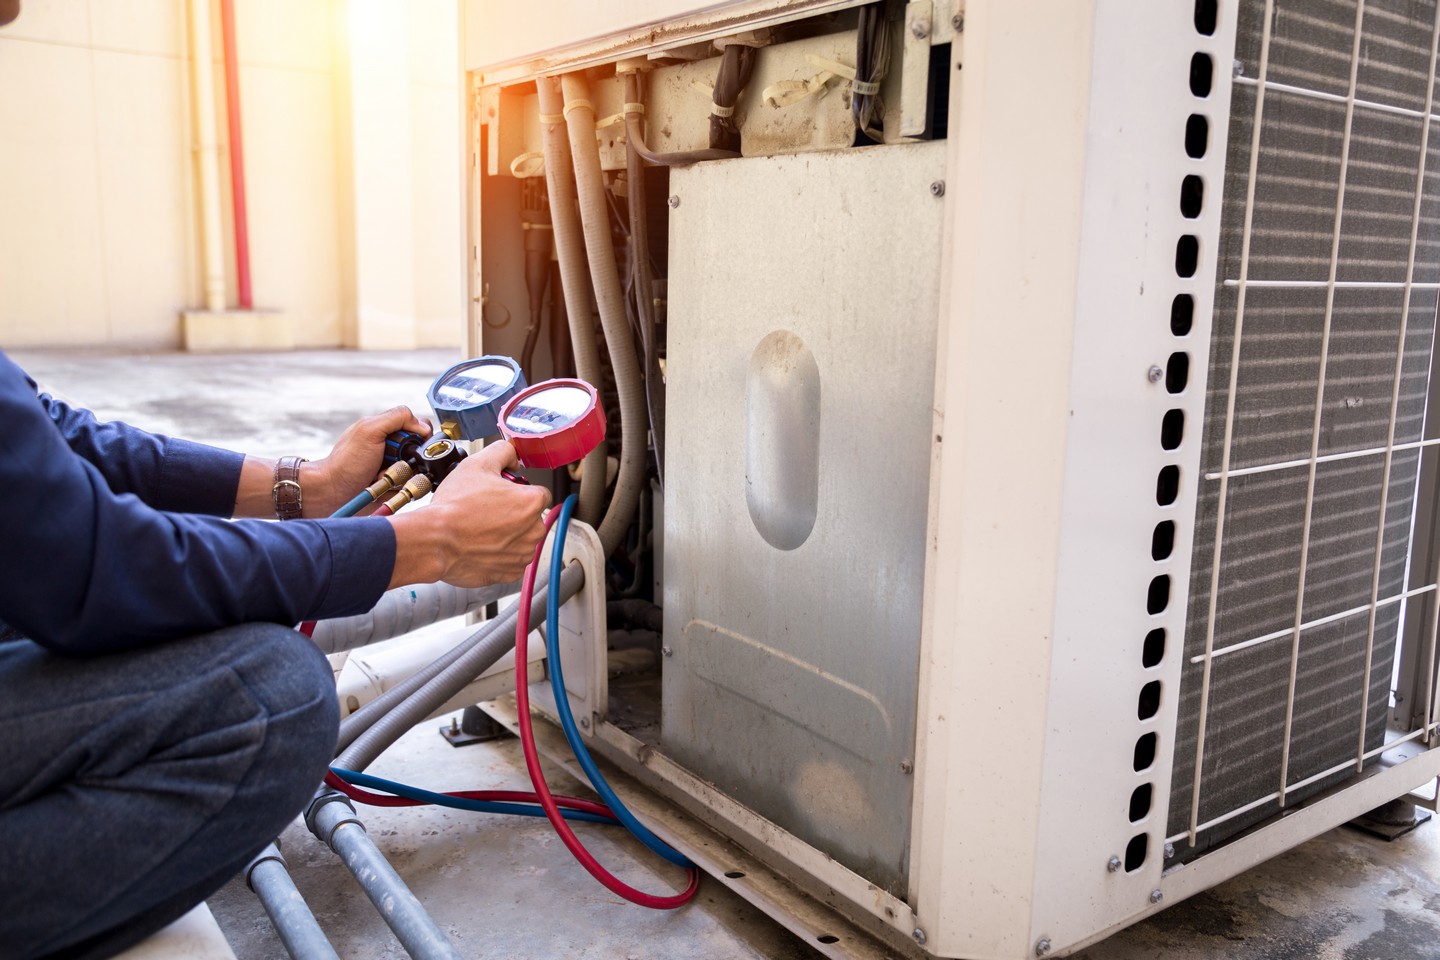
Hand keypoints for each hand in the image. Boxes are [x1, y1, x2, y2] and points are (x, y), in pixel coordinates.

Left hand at [301, 407, 431, 517]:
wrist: (332, 493)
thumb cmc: (345, 462)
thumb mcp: (370, 430)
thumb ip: (397, 418)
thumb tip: (424, 426)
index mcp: (387, 430)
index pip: (418, 426)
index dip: (421, 436)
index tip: (414, 445)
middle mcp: (393, 447)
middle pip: (421, 450)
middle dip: (411, 459)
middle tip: (392, 462)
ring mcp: (394, 467)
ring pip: (419, 470)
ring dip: (404, 475)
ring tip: (384, 477)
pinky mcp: (394, 486)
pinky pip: (411, 487)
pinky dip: (401, 488)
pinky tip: (384, 487)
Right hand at [387, 440, 551, 588]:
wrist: (435, 541)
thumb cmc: (455, 507)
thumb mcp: (478, 463)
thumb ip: (503, 452)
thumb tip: (512, 455)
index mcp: (531, 503)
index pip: (538, 492)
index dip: (518, 490)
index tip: (501, 492)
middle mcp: (533, 531)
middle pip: (531, 516)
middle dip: (513, 512)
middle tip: (486, 508)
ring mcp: (522, 554)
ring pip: (521, 539)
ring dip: (506, 534)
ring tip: (480, 527)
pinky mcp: (509, 573)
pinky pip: (510, 559)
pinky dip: (498, 554)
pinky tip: (480, 544)